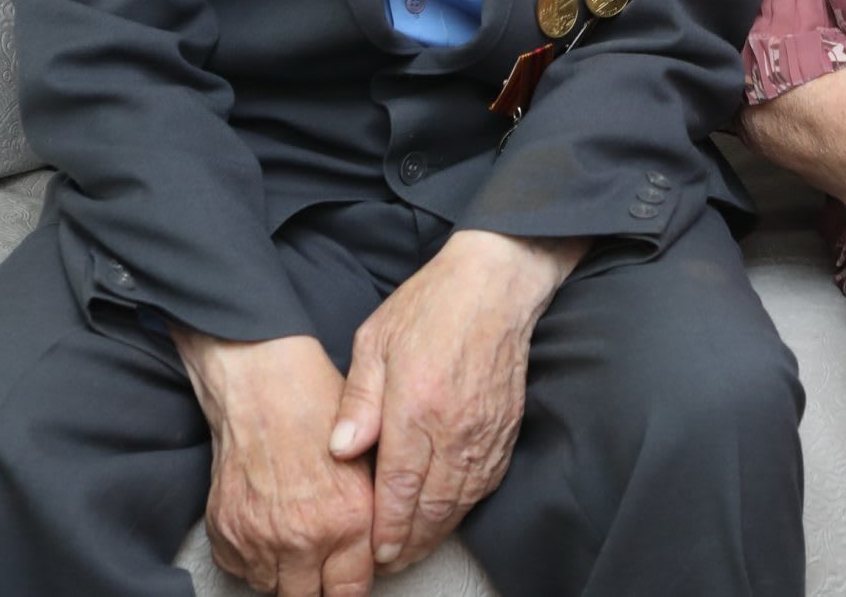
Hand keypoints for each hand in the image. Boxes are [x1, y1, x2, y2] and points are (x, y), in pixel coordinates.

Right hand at [173, 330, 376, 596]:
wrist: (260, 382)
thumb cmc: (314, 408)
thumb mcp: (368, 459)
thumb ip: (374, 515)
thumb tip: (379, 554)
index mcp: (347, 519)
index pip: (350, 593)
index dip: (349, 589)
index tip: (346, 583)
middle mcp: (303, 537)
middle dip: (317, 585)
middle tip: (320, 563)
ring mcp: (259, 537)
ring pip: (273, 588)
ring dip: (285, 573)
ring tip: (294, 537)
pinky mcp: (226, 531)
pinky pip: (242, 569)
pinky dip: (253, 558)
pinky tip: (267, 527)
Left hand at [328, 230, 584, 571]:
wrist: (496, 283)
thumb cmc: (432, 305)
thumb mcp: (374, 340)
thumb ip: (358, 400)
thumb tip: (340, 451)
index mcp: (416, 407)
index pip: (400, 489)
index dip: (386, 528)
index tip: (373, 550)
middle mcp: (455, 429)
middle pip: (432, 508)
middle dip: (409, 542)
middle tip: (388, 561)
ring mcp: (485, 432)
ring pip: (460, 502)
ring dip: (435, 532)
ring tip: (413, 548)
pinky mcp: (505, 429)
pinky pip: (485, 483)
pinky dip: (464, 508)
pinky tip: (448, 515)